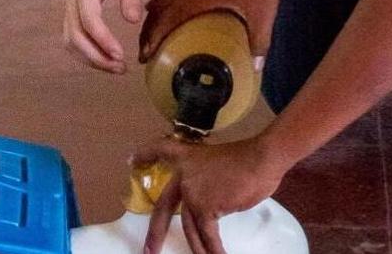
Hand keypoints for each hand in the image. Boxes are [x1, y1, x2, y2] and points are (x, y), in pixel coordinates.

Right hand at [63, 0, 142, 72]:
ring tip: (116, 68)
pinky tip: (104, 60)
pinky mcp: (71, 14)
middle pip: (75, 36)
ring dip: (91, 59)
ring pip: (71, 41)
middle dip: (97, 56)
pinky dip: (86, 54)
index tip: (120, 54)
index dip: (102, 39)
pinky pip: (72, 39)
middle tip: (121, 67)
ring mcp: (68, 8)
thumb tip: (133, 20)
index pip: (88, 18)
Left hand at [135, 134, 284, 253]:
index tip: (131, 160)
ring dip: (196, 250)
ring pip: (190, 228)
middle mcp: (185, 173)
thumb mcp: (222, 163)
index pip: (162, 148)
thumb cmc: (248, 158)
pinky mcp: (205, 208)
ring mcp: (193, 192)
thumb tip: (214, 199)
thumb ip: (210, 179)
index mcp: (189, 156)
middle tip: (149, 251)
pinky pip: (208, 236)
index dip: (146, 154)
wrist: (260, 158)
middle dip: (156, 232)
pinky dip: (214, 250)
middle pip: (164, 206)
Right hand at [141, 0, 287, 64]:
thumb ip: (259, 42)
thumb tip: (255, 69)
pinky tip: (162, 7)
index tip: (145, 55)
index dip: (155, 36)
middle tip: (144, 53)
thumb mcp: (264, 14)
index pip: (170, 16)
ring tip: (149, 36)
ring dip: (155, 15)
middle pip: (162, 7)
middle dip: (149, 30)